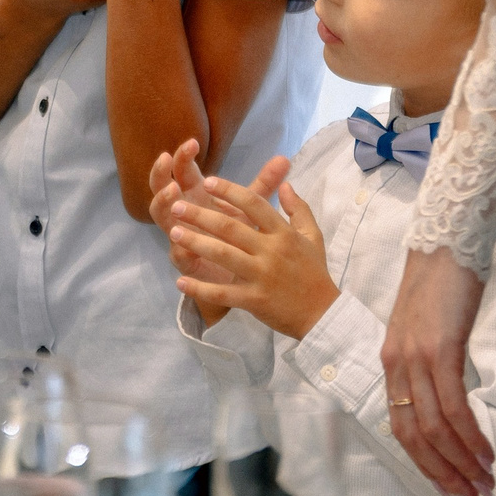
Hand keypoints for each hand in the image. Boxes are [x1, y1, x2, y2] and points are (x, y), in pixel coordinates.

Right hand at [150, 143, 285, 280]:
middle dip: (161, 171)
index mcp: (197, 194)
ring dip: (162, 201)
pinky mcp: (185, 259)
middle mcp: (184, 211)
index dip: (184, 155)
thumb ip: (265, 183)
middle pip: (161, 186)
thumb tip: (284, 158)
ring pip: (160, 215)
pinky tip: (179, 234)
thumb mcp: (253, 206)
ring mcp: (180, 234)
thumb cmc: (242, 235)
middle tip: (167, 157)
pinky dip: (177, 243)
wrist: (243, 275)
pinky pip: (175, 250)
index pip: (183, 168)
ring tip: (172, 191)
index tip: (193, 142)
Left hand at [170, 171, 338, 342]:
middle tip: (176, 206)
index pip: (254, 204)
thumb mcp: (313, 236)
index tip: (208, 181)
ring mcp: (261, 276)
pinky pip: (223, 293)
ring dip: (195, 243)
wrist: (323, 314)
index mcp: (283, 233)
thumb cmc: (314, 272)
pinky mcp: (254, 300)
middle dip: (200, 215)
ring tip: (173, 233)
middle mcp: (271, 251)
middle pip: (230, 228)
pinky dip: (200, 288)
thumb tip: (285, 183)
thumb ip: (298, 208)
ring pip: (223, 255)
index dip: (230, 191)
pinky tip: (180, 282)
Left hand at [380, 246, 495, 495]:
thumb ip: (432, 364)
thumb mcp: (428, 329)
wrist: (445, 242)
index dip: (425, 463)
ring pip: (432, 428)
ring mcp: (416, 358)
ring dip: (460, 461)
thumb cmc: (442, 284)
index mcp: (391, 362)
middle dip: (442, 473)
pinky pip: (451, 404)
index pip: (401, 427)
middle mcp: (397, 365)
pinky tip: (486, 451)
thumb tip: (453, 400)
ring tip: (485, 481)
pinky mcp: (439, 348)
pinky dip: (468, 434)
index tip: (450, 486)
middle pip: (413, 436)